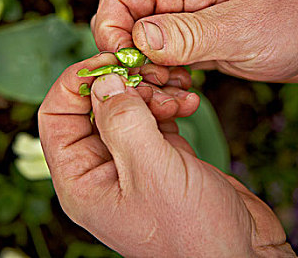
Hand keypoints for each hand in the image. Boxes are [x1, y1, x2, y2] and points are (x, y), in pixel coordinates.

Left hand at [38, 54, 294, 256]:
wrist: (242, 256)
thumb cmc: (193, 231)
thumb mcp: (151, 172)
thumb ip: (122, 122)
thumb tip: (102, 81)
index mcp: (81, 181)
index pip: (55, 117)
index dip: (75, 82)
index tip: (107, 60)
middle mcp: (101, 170)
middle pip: (93, 107)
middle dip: (121, 83)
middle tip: (151, 74)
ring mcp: (132, 162)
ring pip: (126, 108)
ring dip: (149, 91)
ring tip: (175, 91)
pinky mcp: (161, 157)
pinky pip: (154, 117)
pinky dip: (169, 104)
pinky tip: (188, 101)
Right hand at [92, 0, 297, 82]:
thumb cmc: (292, 19)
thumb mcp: (238, 28)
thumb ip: (185, 34)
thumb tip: (137, 41)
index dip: (112, 32)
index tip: (127, 64)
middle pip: (126, 25)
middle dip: (131, 59)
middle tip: (156, 84)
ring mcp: (187, 20)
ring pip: (144, 48)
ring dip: (151, 74)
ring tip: (177, 89)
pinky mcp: (197, 42)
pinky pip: (166, 61)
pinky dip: (168, 79)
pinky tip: (187, 90)